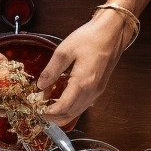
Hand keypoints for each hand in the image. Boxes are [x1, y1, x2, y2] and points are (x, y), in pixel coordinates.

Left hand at [39, 9, 128, 123]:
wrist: (112, 32)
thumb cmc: (90, 38)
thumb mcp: (64, 51)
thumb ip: (51, 70)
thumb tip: (40, 85)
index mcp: (82, 82)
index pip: (63, 107)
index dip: (48, 112)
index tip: (37, 110)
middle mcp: (91, 91)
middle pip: (70, 114)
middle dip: (54, 117)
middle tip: (39, 112)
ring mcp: (97, 91)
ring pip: (78, 112)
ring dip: (62, 113)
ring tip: (48, 107)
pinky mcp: (99, 88)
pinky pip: (84, 105)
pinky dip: (71, 108)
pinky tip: (62, 100)